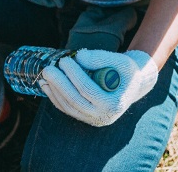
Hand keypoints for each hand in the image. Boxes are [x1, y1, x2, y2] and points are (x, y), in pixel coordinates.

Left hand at [40, 49, 157, 126]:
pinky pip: (68, 109)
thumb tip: (79, 57)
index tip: (64, 60)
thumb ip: (101, 58)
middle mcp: (104, 116)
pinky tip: (46, 86)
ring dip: (54, 92)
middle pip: (75, 101)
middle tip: (48, 69)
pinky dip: (56, 98)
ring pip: (69, 107)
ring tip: (44, 76)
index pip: (88, 90)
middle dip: (59, 84)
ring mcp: (94, 120)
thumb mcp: (120, 60)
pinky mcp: (87, 118)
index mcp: (115, 104)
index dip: (74, 75)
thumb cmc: (126, 71)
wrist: (133, 85)